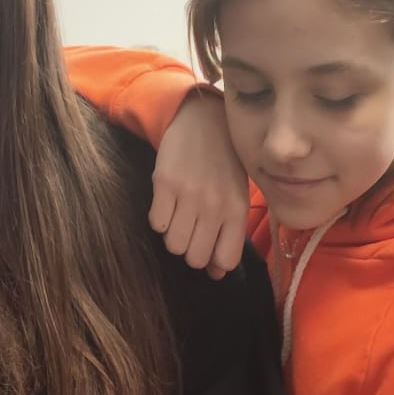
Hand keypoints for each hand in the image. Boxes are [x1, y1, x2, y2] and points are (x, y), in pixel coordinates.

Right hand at [150, 89, 249, 279]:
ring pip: (174, 245)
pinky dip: (160, 220)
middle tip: (192, 231)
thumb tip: (216, 274)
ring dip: (174, 237)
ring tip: (180, 217)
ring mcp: (189, 194)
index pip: (226, 260)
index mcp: (237, 209)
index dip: (215, 261)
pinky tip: (168, 204)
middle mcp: (215, 204)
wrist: (202, 120)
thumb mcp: (237, 195)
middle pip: (196, 258)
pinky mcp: (164, 184)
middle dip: (192, 251)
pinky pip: (156, 224)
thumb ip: (230, 234)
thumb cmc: (224, 163)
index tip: (210, 248)